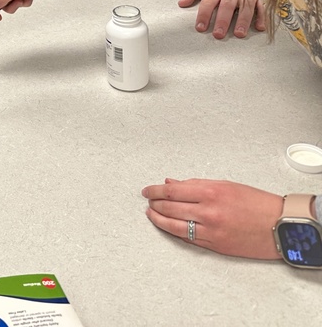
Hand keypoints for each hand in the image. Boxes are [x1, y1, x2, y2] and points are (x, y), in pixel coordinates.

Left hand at [142, 178, 282, 258]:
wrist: (281, 226)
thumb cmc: (257, 203)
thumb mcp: (225, 185)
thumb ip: (195, 184)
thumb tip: (171, 182)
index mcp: (211, 192)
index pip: (172, 190)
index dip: (155, 190)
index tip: (147, 190)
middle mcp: (209, 212)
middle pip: (170, 207)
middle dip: (155, 204)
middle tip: (148, 200)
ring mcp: (211, 231)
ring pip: (174, 226)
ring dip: (159, 219)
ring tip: (151, 214)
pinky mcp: (216, 245)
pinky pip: (189, 239)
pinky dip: (175, 231)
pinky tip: (168, 226)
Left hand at [178, 0, 265, 38]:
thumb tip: (182, 3)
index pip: (209, 1)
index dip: (204, 14)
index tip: (200, 28)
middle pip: (227, 5)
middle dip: (223, 21)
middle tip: (218, 35)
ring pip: (246, 6)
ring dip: (243, 21)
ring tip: (239, 34)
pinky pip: (261, 6)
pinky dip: (261, 16)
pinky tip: (260, 27)